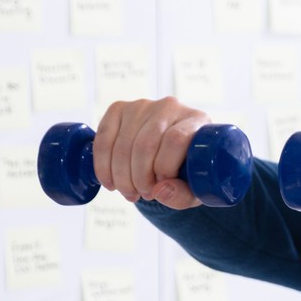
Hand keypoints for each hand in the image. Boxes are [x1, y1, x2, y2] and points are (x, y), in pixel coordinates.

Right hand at [92, 97, 213, 208]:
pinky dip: (103, 165)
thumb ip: (183, 194)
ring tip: (130, 192)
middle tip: (143, 194)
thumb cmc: (188, 171)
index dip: (164, 167)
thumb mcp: (195, 188)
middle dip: (139, 178)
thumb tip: (160, 190)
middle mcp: (170, 107)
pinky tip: (110, 182)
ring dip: (122, 176)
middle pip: (145, 144)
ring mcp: (142, 106)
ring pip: (123, 145)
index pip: (176, 139)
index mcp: (197, 120)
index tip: (161, 185)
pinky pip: (104, 139)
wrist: (171, 154)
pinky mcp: (119, 109)